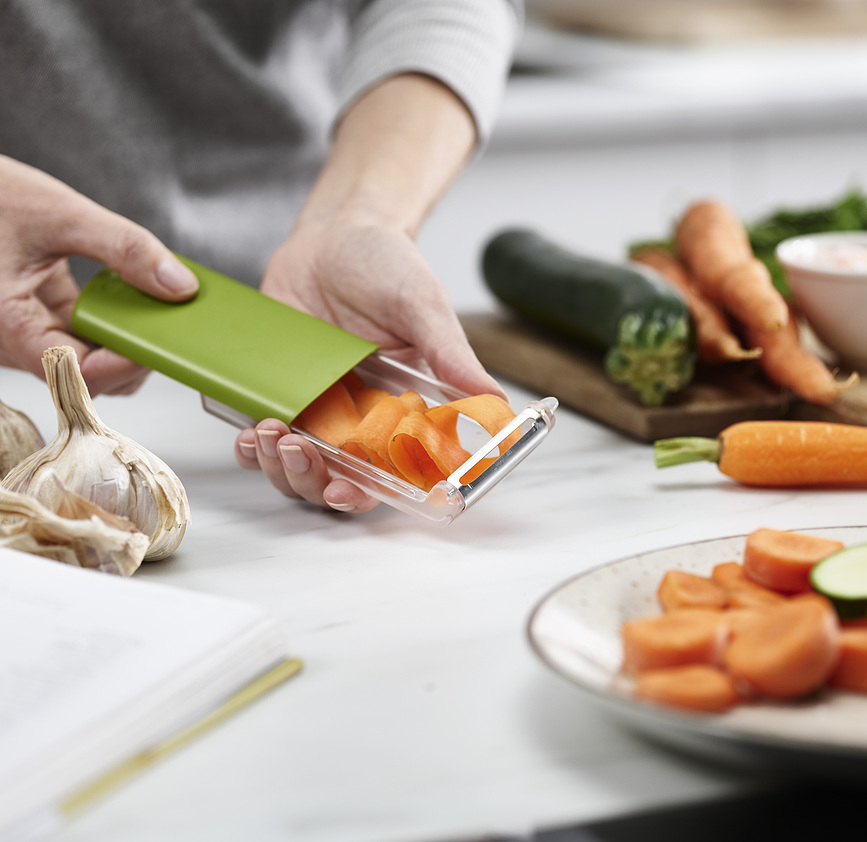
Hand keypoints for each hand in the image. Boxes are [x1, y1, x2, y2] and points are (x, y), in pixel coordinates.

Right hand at [0, 156, 197, 394]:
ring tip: (152, 310)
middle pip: (88, 376)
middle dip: (132, 357)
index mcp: (8, 324)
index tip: (161, 345)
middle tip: (167, 328)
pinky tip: (129, 297)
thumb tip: (178, 285)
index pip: (77, 373)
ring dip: (123, 340)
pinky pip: (77, 334)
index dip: (124, 365)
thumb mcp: (58, 212)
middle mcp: (13, 340)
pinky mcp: (32, 317)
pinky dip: (108, 321)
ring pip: (86, 359)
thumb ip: (122, 248)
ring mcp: (22, 332)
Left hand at [233, 73, 503, 512]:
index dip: (366, 494)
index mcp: (400, 409)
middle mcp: (357, 416)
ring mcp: (315, 406)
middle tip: (301, 453)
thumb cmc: (387, 266)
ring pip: (292, 466)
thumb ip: (451, 355)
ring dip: (278, 466)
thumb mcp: (423, 307)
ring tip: (271, 435)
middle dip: (311, 481)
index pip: (388, 471)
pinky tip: (250, 430)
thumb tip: (497, 401)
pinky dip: (250, 445)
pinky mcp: (278, 390)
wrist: (334, 234)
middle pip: (333, 479)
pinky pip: (259, 435)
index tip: (346, 493)